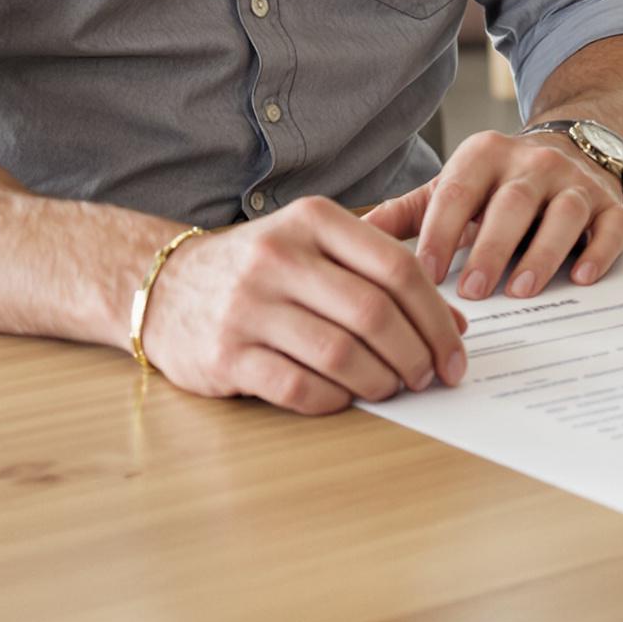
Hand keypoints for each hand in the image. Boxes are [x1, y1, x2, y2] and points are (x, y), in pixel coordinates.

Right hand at [136, 196, 468, 415]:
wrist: (164, 286)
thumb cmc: (258, 267)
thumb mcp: (314, 245)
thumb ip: (379, 271)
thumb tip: (452, 322)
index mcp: (312, 221)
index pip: (396, 267)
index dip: (437, 315)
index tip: (458, 347)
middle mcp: (280, 257)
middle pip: (374, 313)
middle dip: (416, 354)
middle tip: (431, 376)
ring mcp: (249, 307)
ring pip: (341, 354)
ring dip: (381, 381)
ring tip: (393, 388)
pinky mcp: (226, 356)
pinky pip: (300, 387)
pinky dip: (335, 400)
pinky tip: (346, 398)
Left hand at [362, 128, 622, 301]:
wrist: (569, 151)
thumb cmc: (496, 185)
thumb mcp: (452, 188)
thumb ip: (407, 213)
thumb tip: (351, 238)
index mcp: (485, 155)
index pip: (459, 192)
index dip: (440, 232)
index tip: (423, 273)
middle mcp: (533, 162)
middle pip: (511, 203)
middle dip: (490, 248)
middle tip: (471, 291)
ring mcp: (575, 182)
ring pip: (562, 214)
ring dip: (541, 253)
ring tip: (520, 291)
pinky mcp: (610, 204)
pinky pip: (610, 227)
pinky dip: (598, 252)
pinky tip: (581, 278)